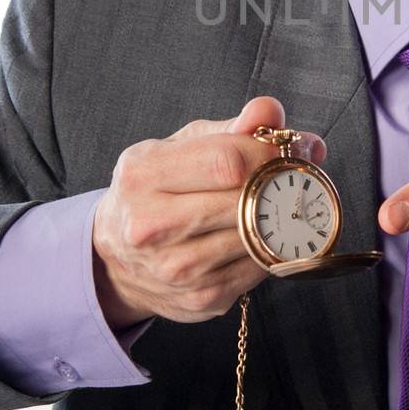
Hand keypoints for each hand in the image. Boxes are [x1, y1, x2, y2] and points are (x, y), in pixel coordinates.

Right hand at [92, 96, 324, 327]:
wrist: (116, 258)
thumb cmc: (156, 190)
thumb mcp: (181, 148)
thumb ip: (230, 128)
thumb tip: (272, 112)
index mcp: (143, 175)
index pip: (227, 162)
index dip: (267, 153)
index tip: (284, 150)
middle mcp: (151, 225)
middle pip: (244, 201)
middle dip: (278, 185)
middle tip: (292, 175)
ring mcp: (175, 268)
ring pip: (256, 237)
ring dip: (278, 219)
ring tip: (279, 203)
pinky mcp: (201, 297)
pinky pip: (259, 268)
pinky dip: (269, 249)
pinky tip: (260, 235)